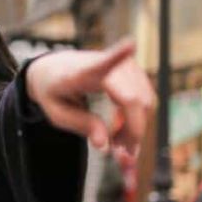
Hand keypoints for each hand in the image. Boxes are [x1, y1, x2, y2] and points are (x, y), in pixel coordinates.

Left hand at [26, 40, 154, 154]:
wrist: (56, 68)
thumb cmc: (55, 91)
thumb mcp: (57, 114)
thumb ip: (81, 126)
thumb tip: (104, 145)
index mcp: (82, 72)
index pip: (102, 62)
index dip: (118, 54)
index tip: (129, 44)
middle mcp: (109, 64)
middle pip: (134, 101)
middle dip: (133, 133)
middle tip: (119, 157)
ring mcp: (125, 65)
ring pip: (145, 105)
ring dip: (135, 130)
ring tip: (114, 141)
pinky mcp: (135, 71)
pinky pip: (147, 103)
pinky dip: (137, 122)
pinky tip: (120, 129)